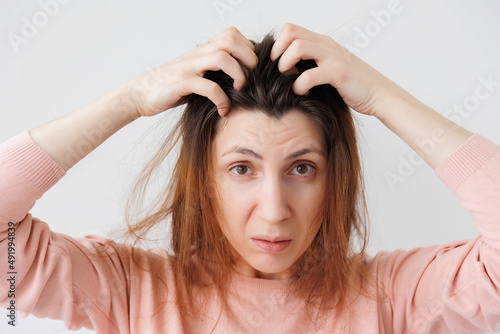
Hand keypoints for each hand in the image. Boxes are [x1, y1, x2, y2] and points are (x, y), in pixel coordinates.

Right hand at [126, 26, 257, 117]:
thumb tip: (241, 79)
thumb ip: (214, 71)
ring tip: (240, 89)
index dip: (247, 49)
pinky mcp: (182, 84)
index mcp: (202, 51)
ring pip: (222, 58)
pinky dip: (221, 99)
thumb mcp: (196, 75)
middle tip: (250, 77)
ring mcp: (189, 68)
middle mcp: (197, 55)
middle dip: (248, 58)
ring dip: (238, 74)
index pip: (232, 34)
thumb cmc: (171, 88)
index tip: (250, 69)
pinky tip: (223, 110)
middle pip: (230, 39)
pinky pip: (209, 87)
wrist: (140, 95)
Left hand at [270, 23, 401, 116]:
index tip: (279, 65)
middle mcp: (327, 46)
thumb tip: (285, 70)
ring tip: (288, 80)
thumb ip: (312, 64)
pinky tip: (302, 93)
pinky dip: (299, 85)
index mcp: (323, 43)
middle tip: (281, 72)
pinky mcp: (339, 73)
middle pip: (290, 32)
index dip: (278, 46)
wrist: (381, 94)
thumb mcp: (329, 68)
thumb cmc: (353, 86)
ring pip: (298, 47)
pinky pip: (310, 75)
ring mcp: (333, 58)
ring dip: (286, 65)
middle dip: (278, 53)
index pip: (291, 30)